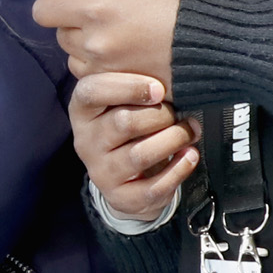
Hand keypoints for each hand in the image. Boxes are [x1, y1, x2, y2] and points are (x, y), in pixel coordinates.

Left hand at [32, 0, 186, 84]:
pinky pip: (93, 80)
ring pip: (74, 59)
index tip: (76, 0)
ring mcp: (105, 71)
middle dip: (77, 24)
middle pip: (60, 34)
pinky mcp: (118, 89)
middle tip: (112, 17)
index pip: (42, 11)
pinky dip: (103, 70)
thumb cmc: (176, 1)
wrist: (216, 42)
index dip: (56, 2)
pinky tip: (129, 57)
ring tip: (123, 38)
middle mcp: (94, 44)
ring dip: (88, 49)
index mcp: (95, 9)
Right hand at [70, 72, 199, 223]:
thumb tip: (172, 75)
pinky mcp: (120, 197)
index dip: (128, 87)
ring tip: (190, 132)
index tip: (160, 89)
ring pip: (140, 155)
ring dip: (174, 140)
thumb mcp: (123, 102)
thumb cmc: (129, 127)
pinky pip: (152, 187)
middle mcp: (86, 141)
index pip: (91, 92)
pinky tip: (189, 156)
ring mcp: (101, 172)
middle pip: (123, 123)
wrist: (125, 178)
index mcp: (82, 111)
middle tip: (179, 114)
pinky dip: (178, 170)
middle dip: (161, 116)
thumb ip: (137, 86)